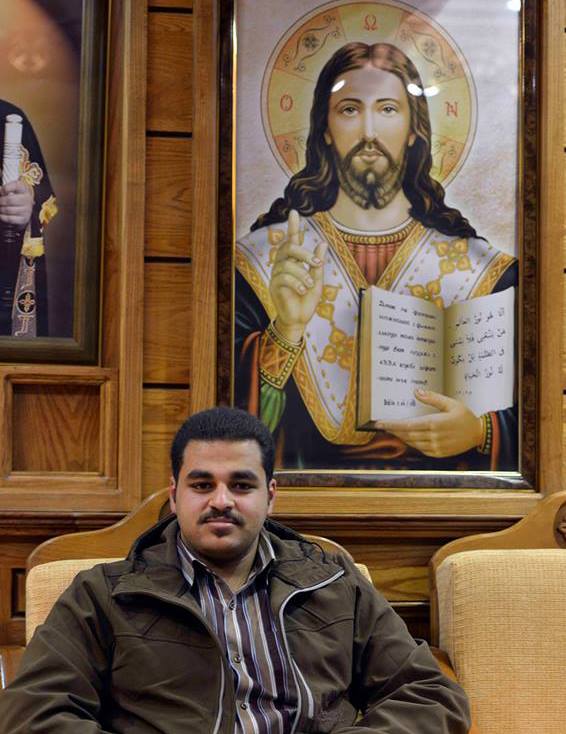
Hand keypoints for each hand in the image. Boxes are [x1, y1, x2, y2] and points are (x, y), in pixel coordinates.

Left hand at [0, 179, 33, 228]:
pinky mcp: (24, 219)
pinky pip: (10, 219)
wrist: (25, 207)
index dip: (5, 189)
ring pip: (8, 210)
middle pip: (10, 200)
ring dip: (1, 209)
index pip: (15, 186)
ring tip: (0, 207)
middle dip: (1, 201)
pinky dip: (2, 217)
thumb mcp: (12, 189)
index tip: (1, 192)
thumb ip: (4, 189)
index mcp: (24, 189)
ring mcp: (27, 210)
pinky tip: (1, 214)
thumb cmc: (16, 196)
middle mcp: (27, 199)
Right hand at [269, 209, 327, 342]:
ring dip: (302, 273)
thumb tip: (322, 244)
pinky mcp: (273, 286)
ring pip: (286, 263)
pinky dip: (296, 283)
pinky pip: (283, 277)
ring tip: (310, 285)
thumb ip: (317, 263)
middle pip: (287, 248)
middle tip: (317, 264)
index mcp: (294, 262)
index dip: (294, 227)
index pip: (293, 241)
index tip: (295, 212)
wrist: (299, 320)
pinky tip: (303, 290)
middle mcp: (283, 265)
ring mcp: (277, 275)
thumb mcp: (318, 280)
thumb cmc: (308, 300)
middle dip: (303, 253)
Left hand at [376, 389, 482, 457]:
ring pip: (412, 443)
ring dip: (401, 437)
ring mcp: (436, 447)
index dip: (392, 425)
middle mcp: (434, 437)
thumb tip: (417, 391)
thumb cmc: (465, 416)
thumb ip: (432, 398)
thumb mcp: (450, 403)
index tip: (380, 423)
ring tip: (393, 430)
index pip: (407, 426)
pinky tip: (408, 438)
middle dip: (393, 431)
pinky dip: (412, 444)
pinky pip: (421, 449)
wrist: (479, 434)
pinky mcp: (439, 453)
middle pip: (407, 435)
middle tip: (382, 426)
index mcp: (435, 423)